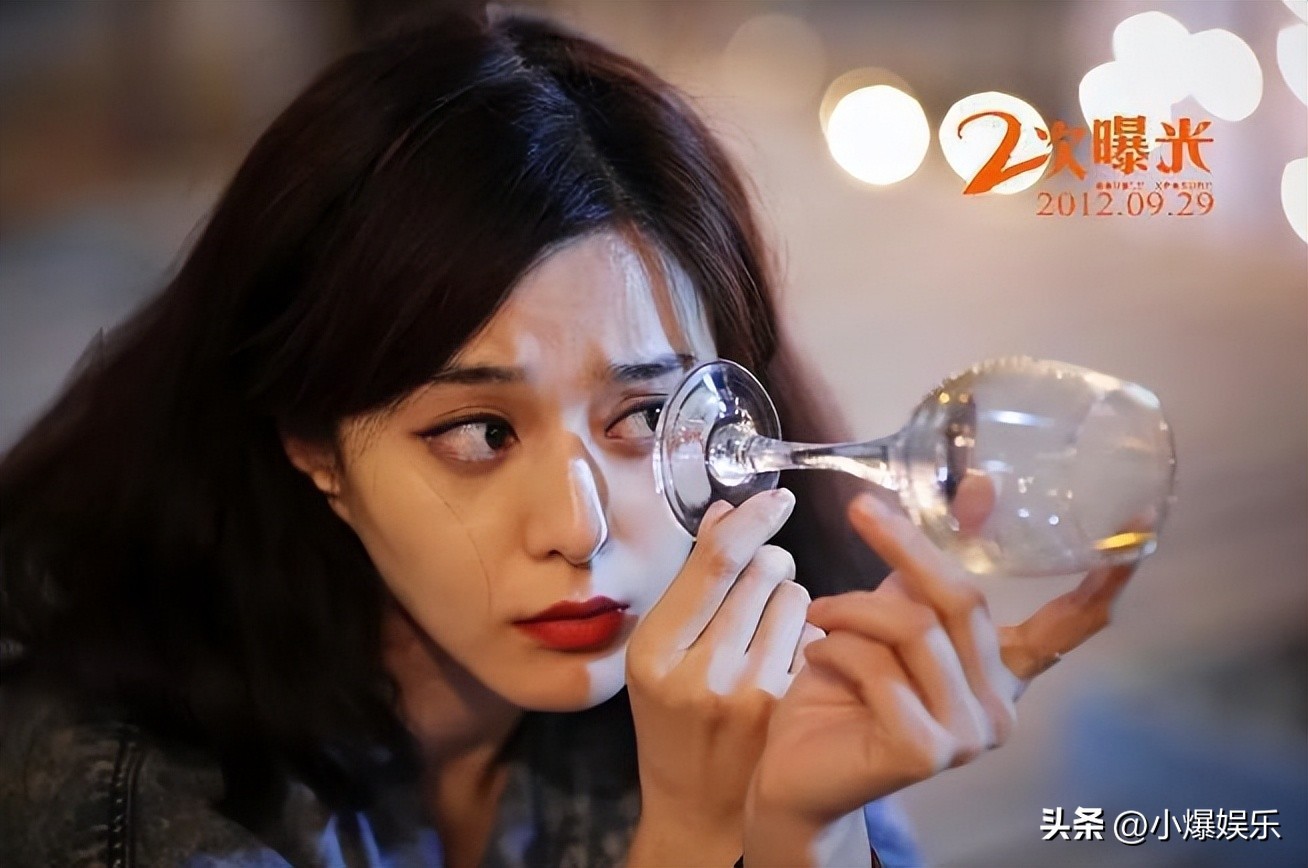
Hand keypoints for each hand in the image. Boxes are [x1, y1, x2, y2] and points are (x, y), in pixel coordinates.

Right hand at [624, 489, 822, 864]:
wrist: (700, 809)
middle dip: (767, 562)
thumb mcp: (658, 655)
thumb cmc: (675, 721)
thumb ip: (692, 586)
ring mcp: (751, 695)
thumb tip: (727, 513)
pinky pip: (815, 635)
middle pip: (761, 570)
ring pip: (797, 596)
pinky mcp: (791, 709)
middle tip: (757, 584)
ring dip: (789, 597)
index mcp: (655, 651)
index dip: (751, 520)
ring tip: (766, 629)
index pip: (716, 561)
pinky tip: (784, 661)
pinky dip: (806, 635)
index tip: (775, 499)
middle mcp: (701, 672)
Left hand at [745, 490, 1140, 852]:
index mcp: (1002, 672)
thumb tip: (982, 485)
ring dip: (854, 608)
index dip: (1105, 580)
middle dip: (907, 547)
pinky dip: (837, 647)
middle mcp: (1000, 708)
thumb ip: (929, 567)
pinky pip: (879, 668)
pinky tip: (818, 655)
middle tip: (861, 511)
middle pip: (967, 600)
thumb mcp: (891, 613)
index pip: (1068, 627)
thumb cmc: (844, 684)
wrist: (797, 766)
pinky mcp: (928, 751)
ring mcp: (970, 735)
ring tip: (822, 614)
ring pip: (916, 628)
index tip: (1139, 528)